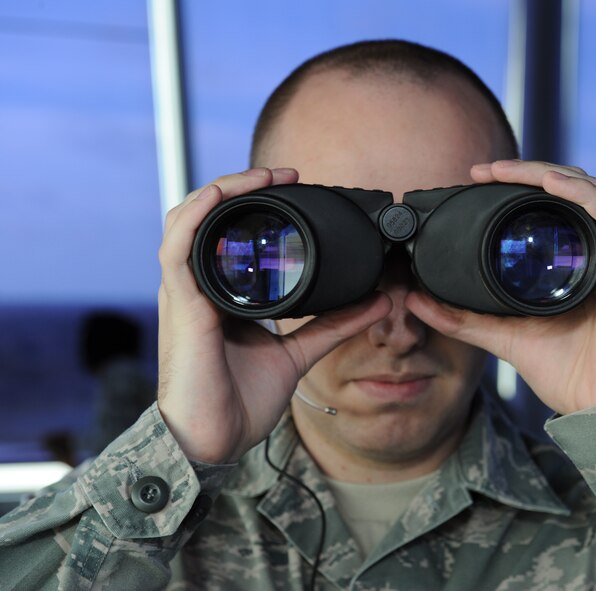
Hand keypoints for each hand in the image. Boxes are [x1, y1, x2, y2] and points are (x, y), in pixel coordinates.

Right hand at [157, 168, 391, 463]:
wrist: (216, 440)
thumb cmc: (241, 400)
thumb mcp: (298, 353)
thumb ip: (333, 325)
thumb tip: (378, 303)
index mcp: (222, 295)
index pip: (228, 233)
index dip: (253, 202)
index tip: (293, 184)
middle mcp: (199, 287)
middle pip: (206, 217)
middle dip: (241, 186)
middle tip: (283, 174)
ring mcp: (185, 293)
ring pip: (187, 220)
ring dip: (223, 190)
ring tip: (261, 176)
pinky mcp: (181, 305)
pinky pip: (178, 248)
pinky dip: (198, 215)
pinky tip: (222, 195)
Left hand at [406, 160, 595, 414]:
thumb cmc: (565, 371)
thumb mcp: (501, 334)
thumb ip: (461, 317)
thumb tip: (415, 300)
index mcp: (582, 261)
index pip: (556, 204)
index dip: (521, 184)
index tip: (480, 178)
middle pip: (572, 189)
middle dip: (528, 172)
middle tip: (486, 170)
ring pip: (589, 192)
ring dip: (548, 174)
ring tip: (508, 170)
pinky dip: (580, 194)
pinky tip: (551, 184)